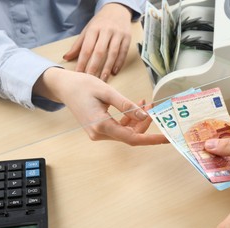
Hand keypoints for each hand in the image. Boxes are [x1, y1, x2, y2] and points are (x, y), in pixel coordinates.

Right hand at [33, 67, 167, 145]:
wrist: (64, 87)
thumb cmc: (82, 86)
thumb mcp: (107, 91)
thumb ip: (126, 105)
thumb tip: (144, 116)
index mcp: (101, 125)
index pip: (132, 138)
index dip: (151, 139)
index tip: (166, 139)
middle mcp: (99, 133)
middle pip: (130, 135)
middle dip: (144, 123)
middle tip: (153, 107)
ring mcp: (98, 133)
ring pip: (125, 131)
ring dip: (137, 119)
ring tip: (145, 102)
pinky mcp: (99, 128)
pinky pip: (118, 127)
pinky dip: (128, 118)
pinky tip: (135, 106)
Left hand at [63, 3, 131, 81]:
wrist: (117, 10)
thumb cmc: (100, 22)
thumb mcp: (88, 30)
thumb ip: (78, 45)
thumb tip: (66, 57)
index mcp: (93, 29)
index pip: (86, 48)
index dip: (82, 62)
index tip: (79, 73)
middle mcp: (106, 31)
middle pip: (99, 52)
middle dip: (94, 67)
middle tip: (91, 79)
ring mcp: (118, 34)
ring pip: (112, 53)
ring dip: (107, 68)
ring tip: (103, 79)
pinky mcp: (127, 37)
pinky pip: (123, 52)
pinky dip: (119, 63)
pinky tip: (114, 71)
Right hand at [204, 115, 229, 192]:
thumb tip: (210, 144)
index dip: (215, 124)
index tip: (199, 126)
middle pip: (224, 142)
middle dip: (210, 144)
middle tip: (194, 145)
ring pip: (224, 158)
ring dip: (213, 160)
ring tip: (198, 159)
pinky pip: (228, 173)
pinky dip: (219, 174)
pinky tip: (209, 174)